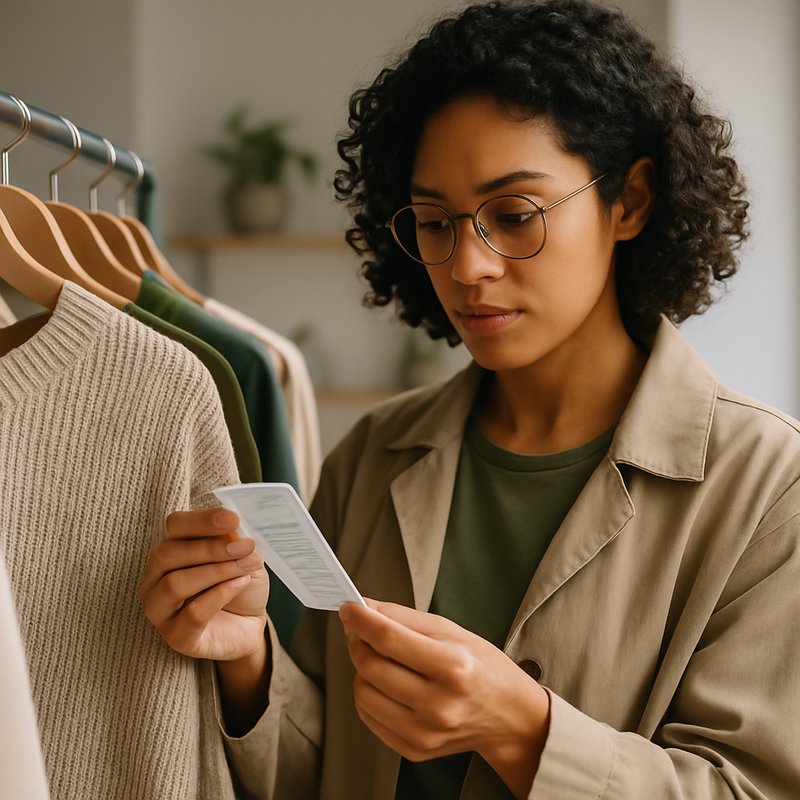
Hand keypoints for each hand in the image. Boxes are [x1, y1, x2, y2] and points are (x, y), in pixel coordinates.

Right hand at [138, 508, 268, 661]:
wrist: (249, 623)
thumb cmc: (240, 584)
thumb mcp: (240, 555)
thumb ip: (231, 539)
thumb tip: (231, 524)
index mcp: (170, 549)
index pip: (174, 526)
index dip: (202, 520)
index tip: (233, 518)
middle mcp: (155, 579)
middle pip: (167, 555)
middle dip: (210, 548)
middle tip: (246, 546)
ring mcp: (160, 610)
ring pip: (175, 584)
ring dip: (217, 571)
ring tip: (247, 566)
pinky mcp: (176, 636)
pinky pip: (192, 613)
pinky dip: (220, 595)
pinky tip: (240, 583)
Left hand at [339, 599, 549, 799]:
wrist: (509, 716)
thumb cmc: (480, 666)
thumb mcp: (450, 631)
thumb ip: (403, 617)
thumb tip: (363, 608)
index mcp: (453, 667)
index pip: (389, 638)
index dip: (361, 620)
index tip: (348, 608)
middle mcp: (439, 704)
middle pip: (372, 666)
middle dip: (357, 641)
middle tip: (361, 630)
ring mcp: (425, 732)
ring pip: (363, 693)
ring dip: (361, 669)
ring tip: (378, 658)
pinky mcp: (415, 750)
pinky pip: (369, 716)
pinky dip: (368, 694)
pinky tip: (384, 682)